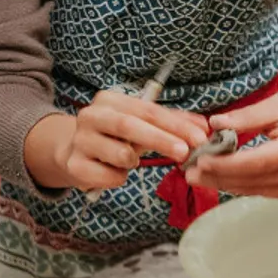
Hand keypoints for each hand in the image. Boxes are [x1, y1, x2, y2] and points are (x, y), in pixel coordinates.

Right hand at [56, 90, 207, 191]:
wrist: (73, 153)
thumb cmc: (115, 137)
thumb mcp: (140, 124)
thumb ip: (171, 123)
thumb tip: (204, 126)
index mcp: (109, 100)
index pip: (147, 109)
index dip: (175, 124)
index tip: (199, 137)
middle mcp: (91, 116)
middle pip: (130, 126)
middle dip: (161, 140)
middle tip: (185, 153)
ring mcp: (80, 141)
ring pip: (120, 154)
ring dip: (134, 161)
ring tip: (131, 160)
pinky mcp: (75, 165)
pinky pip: (110, 176)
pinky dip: (119, 177)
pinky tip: (113, 171)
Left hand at [186, 75, 277, 198]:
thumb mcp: (274, 104)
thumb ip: (244, 117)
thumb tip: (214, 124)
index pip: (258, 162)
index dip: (227, 165)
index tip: (201, 162)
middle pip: (254, 180)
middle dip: (219, 177)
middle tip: (190, 173)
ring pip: (256, 189)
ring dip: (226, 183)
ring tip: (199, 175)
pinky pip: (264, 191)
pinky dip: (241, 185)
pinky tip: (221, 178)